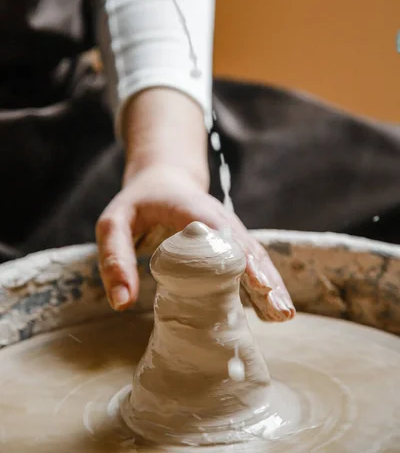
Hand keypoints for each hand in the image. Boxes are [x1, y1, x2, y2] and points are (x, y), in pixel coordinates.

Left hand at [96, 164, 294, 321]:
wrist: (163, 179)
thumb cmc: (138, 202)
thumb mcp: (114, 222)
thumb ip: (115, 257)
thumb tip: (122, 302)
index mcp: (191, 208)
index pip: (219, 233)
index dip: (239, 258)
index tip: (257, 285)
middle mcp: (217, 218)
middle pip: (247, 247)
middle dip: (266, 279)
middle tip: (281, 312)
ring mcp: (227, 230)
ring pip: (255, 256)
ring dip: (271, 285)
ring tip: (284, 316)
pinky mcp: (229, 243)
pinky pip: (250, 262)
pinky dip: (263, 284)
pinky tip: (271, 311)